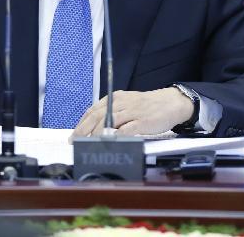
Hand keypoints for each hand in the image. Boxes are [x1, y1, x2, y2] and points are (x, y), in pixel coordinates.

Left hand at [71, 87, 192, 137]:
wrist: (169, 103)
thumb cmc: (146, 106)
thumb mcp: (126, 104)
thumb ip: (111, 113)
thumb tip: (94, 127)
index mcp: (114, 98)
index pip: (93, 111)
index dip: (82, 124)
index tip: (74, 136)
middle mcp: (120, 103)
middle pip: (97, 116)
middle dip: (84, 130)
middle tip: (76, 142)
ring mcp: (131, 111)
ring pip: (108, 121)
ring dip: (96, 134)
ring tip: (88, 144)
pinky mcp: (141, 121)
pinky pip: (126, 129)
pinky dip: (116, 135)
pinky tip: (109, 142)